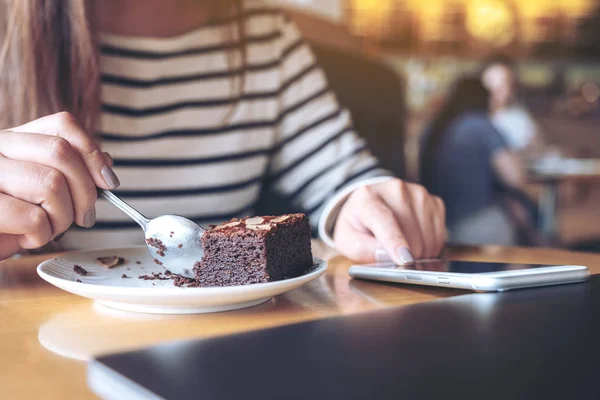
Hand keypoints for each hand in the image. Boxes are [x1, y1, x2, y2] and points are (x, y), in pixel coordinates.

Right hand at [0, 112, 119, 259]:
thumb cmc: (8, 220)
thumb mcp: (38, 191)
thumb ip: (69, 172)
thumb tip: (105, 163)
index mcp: (13, 140)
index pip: (62, 125)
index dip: (92, 153)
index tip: (108, 182)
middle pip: (61, 152)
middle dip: (85, 192)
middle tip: (85, 217)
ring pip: (51, 184)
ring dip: (63, 218)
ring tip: (49, 230)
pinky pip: (34, 218)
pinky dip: (41, 236)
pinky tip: (27, 238)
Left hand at [333, 179, 445, 263]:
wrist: (372, 202)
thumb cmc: (359, 222)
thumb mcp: (347, 238)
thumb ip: (361, 249)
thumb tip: (385, 255)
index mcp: (368, 198)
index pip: (385, 221)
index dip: (396, 242)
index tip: (405, 260)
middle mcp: (396, 191)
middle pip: (411, 235)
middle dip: (405, 255)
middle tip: (393, 256)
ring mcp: (418, 194)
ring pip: (428, 238)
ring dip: (419, 252)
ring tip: (402, 247)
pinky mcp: (434, 201)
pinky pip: (440, 236)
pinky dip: (430, 246)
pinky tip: (416, 241)